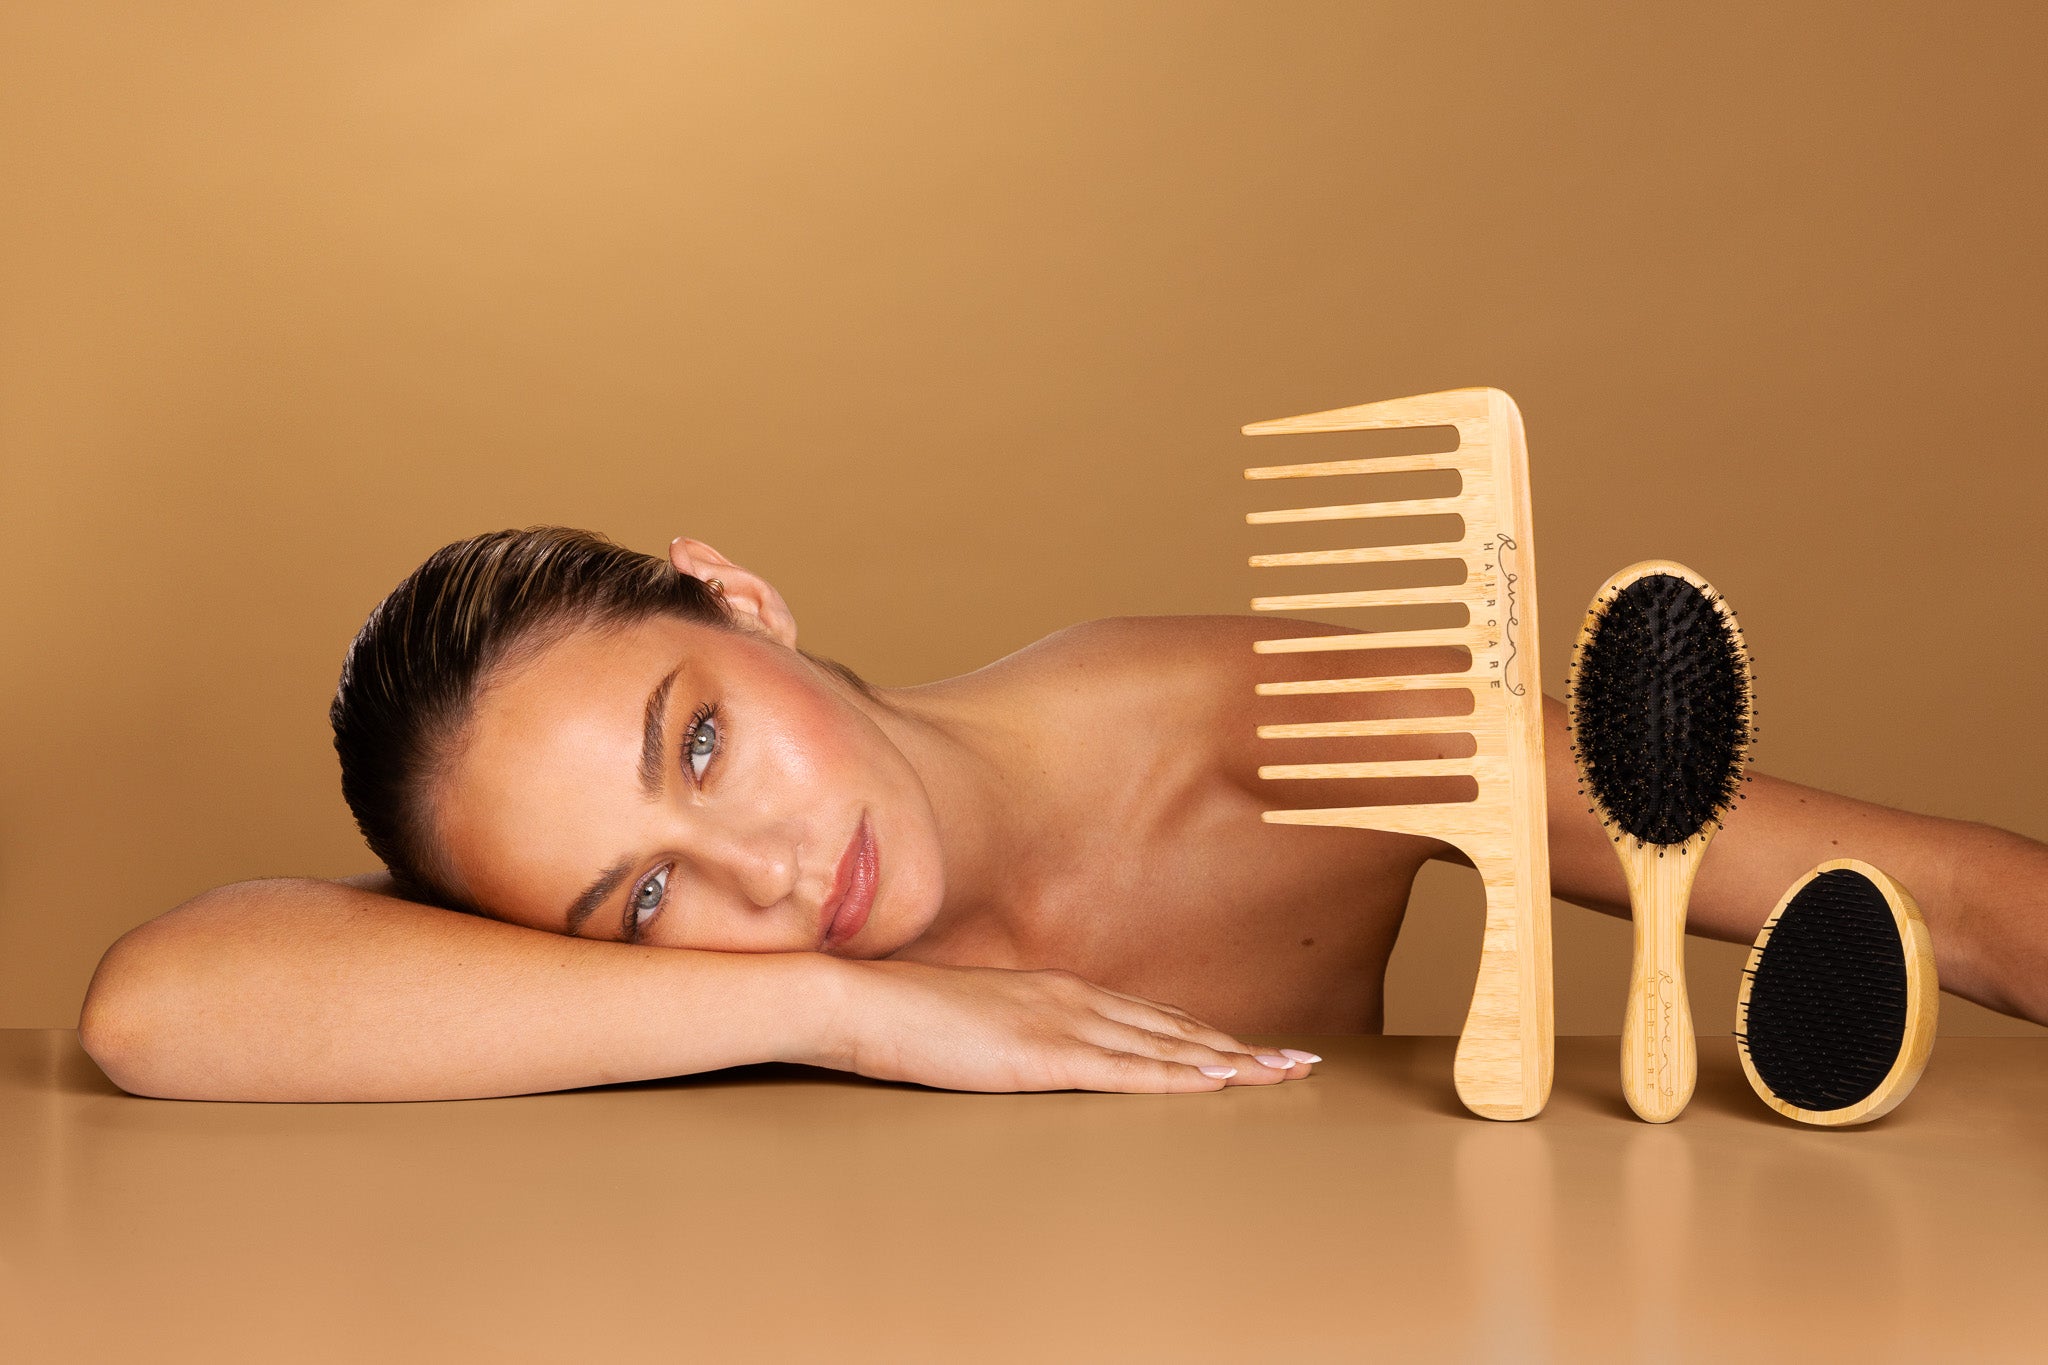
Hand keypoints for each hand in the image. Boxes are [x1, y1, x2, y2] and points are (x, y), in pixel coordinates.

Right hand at [815, 958, 1313, 1092]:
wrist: (860, 1003)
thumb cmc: (907, 1019)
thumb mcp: (979, 1024)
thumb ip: (1020, 1034)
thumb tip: (1040, 1054)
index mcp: (1059, 992)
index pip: (1151, 1019)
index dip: (1208, 1035)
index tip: (1254, 1049)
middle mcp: (1074, 1000)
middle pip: (1176, 1029)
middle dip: (1241, 1048)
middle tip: (1298, 1064)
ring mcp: (1062, 1024)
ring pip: (1166, 1046)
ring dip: (1230, 1061)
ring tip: (1279, 1073)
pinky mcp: (1044, 1054)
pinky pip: (1128, 1068)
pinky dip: (1180, 1073)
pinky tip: (1217, 1078)